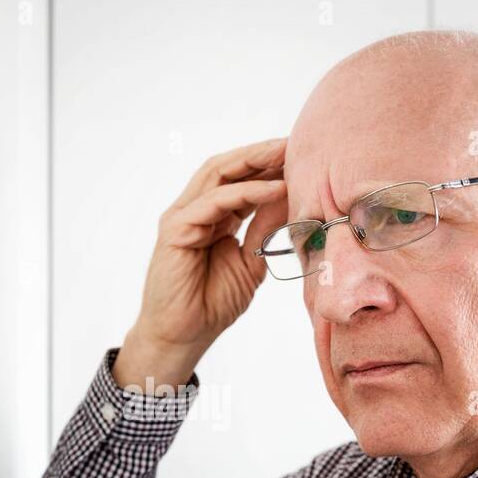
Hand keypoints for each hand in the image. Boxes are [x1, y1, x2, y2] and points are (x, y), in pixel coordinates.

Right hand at [114, 137, 288, 387]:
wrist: (184, 335)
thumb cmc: (212, 303)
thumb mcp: (250, 260)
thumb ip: (265, 228)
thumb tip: (291, 196)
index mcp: (213, 217)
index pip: (240, 180)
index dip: (269, 166)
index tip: (302, 156)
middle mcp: (195, 211)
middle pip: (228, 168)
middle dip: (261, 153)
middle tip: (295, 142)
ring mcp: (182, 217)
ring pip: (218, 175)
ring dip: (254, 162)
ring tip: (286, 153)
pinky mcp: (176, 230)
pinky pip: (214, 202)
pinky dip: (245, 193)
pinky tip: (274, 189)